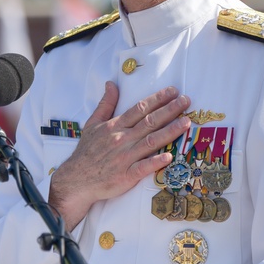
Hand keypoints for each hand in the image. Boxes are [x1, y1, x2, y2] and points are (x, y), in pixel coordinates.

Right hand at [49, 82, 190, 228]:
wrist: (76, 180)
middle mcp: (122, 139)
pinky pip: (143, 167)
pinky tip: (169, 156)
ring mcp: (125, 157)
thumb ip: (105, 104)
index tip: (173, 91)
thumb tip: (111, 84)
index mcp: (115, 126)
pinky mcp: (126, 175)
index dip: (157, 99)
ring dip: (169, 132)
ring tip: (186, 123)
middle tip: (186, 101)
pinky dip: (155, 162)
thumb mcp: (92, 124)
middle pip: (149, 122)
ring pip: (150, 141)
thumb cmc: (87, 152)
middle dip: (169, 110)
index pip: (139, 109)